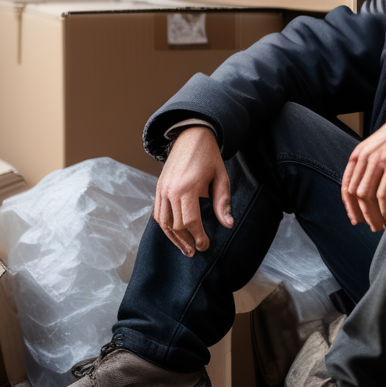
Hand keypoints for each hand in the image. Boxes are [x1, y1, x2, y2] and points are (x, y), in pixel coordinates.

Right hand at [153, 126, 232, 256]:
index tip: (205, 246)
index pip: (190, 221)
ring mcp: (162, 189)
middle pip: (175, 225)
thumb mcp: (221, 177)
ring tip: (185, 248)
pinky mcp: (158, 188)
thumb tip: (228, 224)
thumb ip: (223, 201)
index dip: (198, 237)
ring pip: (163, 222)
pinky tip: (174, 233)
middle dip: (186, 241)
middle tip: (196, 250)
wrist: (191, 136)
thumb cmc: (209, 156)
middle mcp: (171, 190)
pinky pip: (157, 213)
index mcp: (188, 187)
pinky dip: (164, 226)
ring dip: (173, 238)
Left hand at [341, 106, 385, 231]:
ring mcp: (378, 162)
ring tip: (380, 225)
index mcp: (358, 154)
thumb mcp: (376, 148)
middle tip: (370, 226)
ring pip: (367, 197)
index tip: (354, 219)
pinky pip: (384, 195)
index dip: (349, 206)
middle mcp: (365, 158)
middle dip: (361, 214)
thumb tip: (366, 191)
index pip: (346, 185)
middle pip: (356, 194)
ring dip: (373, 215)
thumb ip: (368, 165)